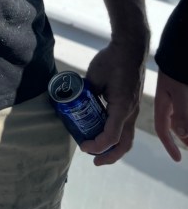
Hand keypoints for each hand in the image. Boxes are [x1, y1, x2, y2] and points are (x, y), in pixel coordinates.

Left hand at [80, 38, 146, 165]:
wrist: (130, 49)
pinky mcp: (131, 105)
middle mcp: (130, 112)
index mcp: (121, 107)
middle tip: (93, 159)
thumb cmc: (112, 60)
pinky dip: (115, 135)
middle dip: (109, 155)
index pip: (111, 135)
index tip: (83, 146)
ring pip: (127, 137)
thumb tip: (77, 103)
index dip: (97, 145)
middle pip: (124, 144)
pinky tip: (102, 132)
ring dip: (113, 147)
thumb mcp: (94, 76)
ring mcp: (132, 109)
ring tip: (97, 151)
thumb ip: (87, 92)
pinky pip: (125, 126)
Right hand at [154, 70, 187, 161]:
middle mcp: (166, 103)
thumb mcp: (181, 92)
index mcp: (162, 105)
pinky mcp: (179, 93)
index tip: (178, 159)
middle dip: (183, 139)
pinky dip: (186, 119)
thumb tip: (183, 135)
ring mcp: (172, 98)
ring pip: (180, 119)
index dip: (170, 145)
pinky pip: (182, 111)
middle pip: (173, 127)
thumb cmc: (176, 70)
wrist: (174, 49)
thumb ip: (182, 113)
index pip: (163, 130)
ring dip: (186, 129)